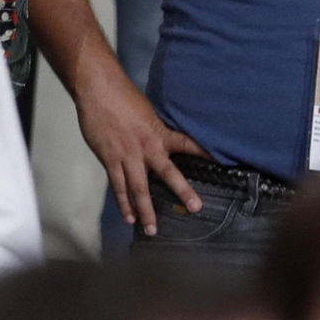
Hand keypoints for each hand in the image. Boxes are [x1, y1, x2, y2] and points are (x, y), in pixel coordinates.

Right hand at [74, 55, 207, 234]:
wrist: (97, 91)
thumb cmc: (121, 96)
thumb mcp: (146, 112)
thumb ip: (153, 130)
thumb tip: (160, 141)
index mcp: (159, 133)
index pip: (187, 145)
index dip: (205, 154)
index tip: (222, 164)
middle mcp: (146, 148)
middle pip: (167, 174)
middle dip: (182, 191)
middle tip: (196, 208)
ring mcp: (127, 156)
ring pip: (138, 187)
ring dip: (146, 209)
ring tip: (152, 229)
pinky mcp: (109, 159)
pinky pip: (118, 185)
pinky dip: (123, 202)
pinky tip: (128, 216)